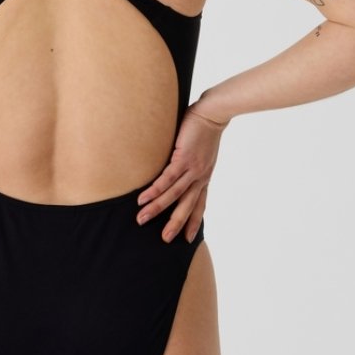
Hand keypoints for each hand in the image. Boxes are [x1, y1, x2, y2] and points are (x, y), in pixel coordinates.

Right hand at [136, 102, 228, 242]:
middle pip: (187, 206)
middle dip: (175, 223)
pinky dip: (154, 190)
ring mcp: (192, 169)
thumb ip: (191, 163)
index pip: (199, 204)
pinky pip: (166, 179)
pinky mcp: (182, 159)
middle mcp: (200, 177)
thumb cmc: (205, 129)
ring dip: (157, 209)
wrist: (213, 114)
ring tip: (142, 219)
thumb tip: (178, 165)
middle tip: (165, 239)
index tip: (188, 238)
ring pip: (173, 195)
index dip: (194, 221)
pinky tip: (143, 199)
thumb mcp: (201, 152)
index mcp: (204, 177)